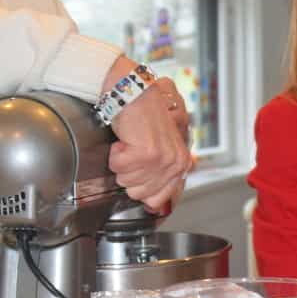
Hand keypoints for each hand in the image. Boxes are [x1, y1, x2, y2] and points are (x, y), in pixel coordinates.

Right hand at [106, 59, 193, 213]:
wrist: (135, 92)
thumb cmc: (144, 117)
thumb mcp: (161, 147)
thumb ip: (162, 175)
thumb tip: (155, 206)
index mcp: (181, 164)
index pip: (157, 201)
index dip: (139, 186)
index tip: (137, 169)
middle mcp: (175, 164)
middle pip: (139, 194)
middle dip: (129, 174)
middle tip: (134, 151)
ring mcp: (162, 159)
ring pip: (127, 182)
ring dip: (121, 163)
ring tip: (130, 143)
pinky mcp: (146, 153)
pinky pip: (118, 168)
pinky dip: (115, 154)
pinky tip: (125, 139)